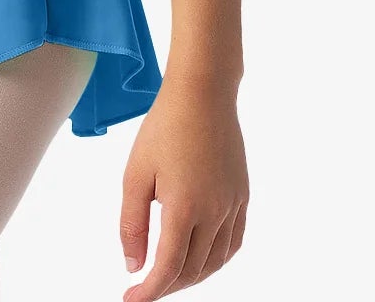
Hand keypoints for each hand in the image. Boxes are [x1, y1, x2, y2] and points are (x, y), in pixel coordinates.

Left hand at [117, 79, 248, 298]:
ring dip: (192, 277)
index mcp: (184, 208)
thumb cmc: (164, 127)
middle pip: (192, 270)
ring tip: (169, 276)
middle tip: (144, 287)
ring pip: (215, 261)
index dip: (150, 291)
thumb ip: (132, 223)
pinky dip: (216, 260)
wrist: (203, 93)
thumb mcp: (135, 174)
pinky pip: (233, 242)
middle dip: (168, 285)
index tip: (132, 300)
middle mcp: (214, 212)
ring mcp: (233, 205)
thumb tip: (134, 265)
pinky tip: (201, 258)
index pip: (168, 268)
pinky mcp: (242, 195)